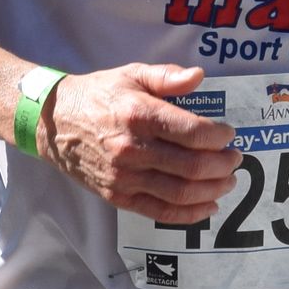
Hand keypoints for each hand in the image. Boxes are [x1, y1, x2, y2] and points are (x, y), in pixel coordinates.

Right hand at [38, 64, 240, 223]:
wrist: (53, 122)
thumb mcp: (131, 74)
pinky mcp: (118, 196)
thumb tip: (199, 76)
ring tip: (228, 180)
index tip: (229, 134)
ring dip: (213, 189)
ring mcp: (124, 177)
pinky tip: (209, 205)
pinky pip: (160, 211)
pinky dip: (190, 213)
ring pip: (181, 192)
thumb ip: (167, 77)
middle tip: (235, 158)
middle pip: (193, 166)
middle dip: (223, 164)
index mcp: (139, 115)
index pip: (194, 132)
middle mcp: (133, 149)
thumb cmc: (97, 95)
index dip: (220, 137)